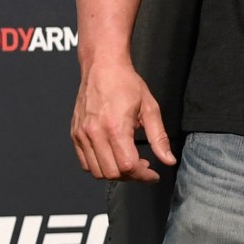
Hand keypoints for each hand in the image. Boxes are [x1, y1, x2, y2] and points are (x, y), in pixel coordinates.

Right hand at [70, 59, 174, 181]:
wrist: (102, 67)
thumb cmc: (126, 84)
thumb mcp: (150, 109)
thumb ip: (159, 138)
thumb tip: (168, 160)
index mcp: (115, 128)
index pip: (128, 166)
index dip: (143, 175)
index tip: (153, 174)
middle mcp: (95, 133)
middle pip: (112, 173)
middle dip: (131, 176)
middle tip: (143, 168)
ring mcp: (82, 135)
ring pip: (97, 171)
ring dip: (115, 174)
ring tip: (129, 163)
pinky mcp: (75, 134)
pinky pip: (85, 162)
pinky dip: (99, 167)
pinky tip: (113, 157)